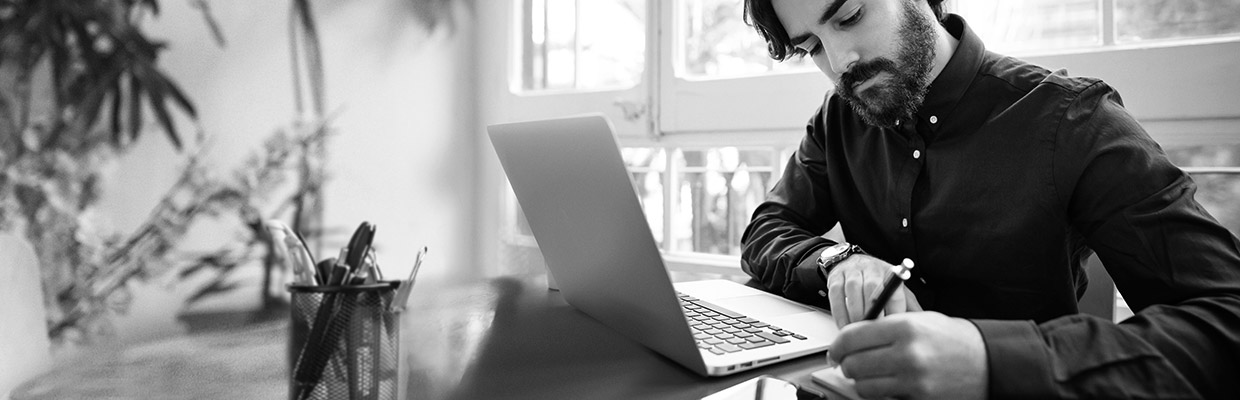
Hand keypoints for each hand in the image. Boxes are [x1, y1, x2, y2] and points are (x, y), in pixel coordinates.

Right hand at [825, 255, 921, 327]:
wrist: (855, 264)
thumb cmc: (880, 284)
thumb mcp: (898, 292)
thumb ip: (910, 308)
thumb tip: (922, 327)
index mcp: (891, 274)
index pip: (894, 292)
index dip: (892, 312)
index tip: (891, 329)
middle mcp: (872, 268)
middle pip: (872, 290)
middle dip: (873, 314)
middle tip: (874, 334)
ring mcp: (852, 271)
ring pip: (853, 293)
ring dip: (855, 316)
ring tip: (859, 334)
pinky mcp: (836, 277)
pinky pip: (836, 296)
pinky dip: (840, 315)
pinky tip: (845, 327)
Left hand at [828, 312, 987, 399]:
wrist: (989, 361)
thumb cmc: (953, 339)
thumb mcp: (918, 320)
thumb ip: (883, 326)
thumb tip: (849, 338)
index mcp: (904, 327)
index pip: (851, 337)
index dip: (837, 345)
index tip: (836, 350)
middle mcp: (907, 354)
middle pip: (853, 364)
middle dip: (847, 365)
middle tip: (850, 363)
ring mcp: (913, 380)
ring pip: (863, 386)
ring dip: (861, 382)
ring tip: (870, 374)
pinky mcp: (919, 398)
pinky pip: (883, 398)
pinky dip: (879, 393)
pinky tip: (887, 384)